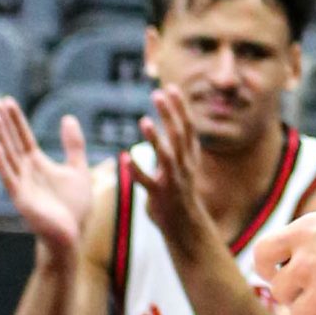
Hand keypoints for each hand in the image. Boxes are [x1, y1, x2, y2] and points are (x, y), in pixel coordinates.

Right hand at [0, 96, 92, 251]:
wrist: (72, 234)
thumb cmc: (74, 205)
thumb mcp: (79, 169)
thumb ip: (74, 145)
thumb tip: (68, 118)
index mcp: (37, 163)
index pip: (23, 135)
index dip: (16, 118)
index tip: (6, 99)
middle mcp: (26, 170)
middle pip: (12, 141)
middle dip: (4, 121)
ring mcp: (21, 183)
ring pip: (8, 155)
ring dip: (0, 136)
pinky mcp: (21, 198)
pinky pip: (9, 177)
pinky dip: (1, 162)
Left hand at [129, 84, 214, 256]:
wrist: (185, 226)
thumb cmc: (181, 192)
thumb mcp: (186, 165)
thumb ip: (180, 144)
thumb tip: (174, 120)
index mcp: (190, 157)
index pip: (188, 127)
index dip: (181, 108)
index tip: (171, 87)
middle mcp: (184, 166)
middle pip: (179, 135)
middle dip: (169, 114)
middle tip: (158, 94)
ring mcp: (173, 180)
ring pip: (166, 156)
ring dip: (155, 138)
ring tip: (144, 121)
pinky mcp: (160, 195)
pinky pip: (147, 181)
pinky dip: (136, 170)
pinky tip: (125, 158)